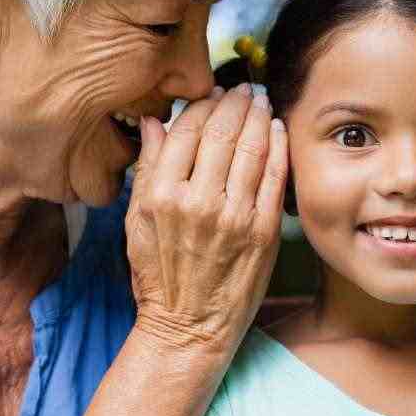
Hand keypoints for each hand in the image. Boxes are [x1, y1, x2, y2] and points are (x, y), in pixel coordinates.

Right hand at [126, 83, 287, 355]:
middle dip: (235, 101)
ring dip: (259, 116)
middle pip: (223, 132)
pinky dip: (278, 147)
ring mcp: (235, 216)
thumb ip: (147, 170)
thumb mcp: (136, 223)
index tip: (212, 92)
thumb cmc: (159, 278)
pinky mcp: (264, 231)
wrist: (189, 328)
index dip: (203, 103)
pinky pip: (275, 177)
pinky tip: (278, 130)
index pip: (187, 130)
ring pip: (252, 147)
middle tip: (243, 87)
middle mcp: (199, 202)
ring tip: (261, 99)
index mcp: (162, 196)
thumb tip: (156, 122)